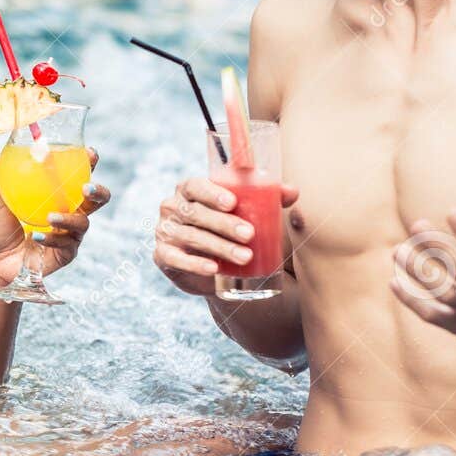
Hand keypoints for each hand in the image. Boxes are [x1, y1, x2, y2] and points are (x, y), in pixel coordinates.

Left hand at [0, 146, 111, 287]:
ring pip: (83, 224)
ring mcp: (69, 235)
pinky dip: (51, 239)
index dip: (89, 164)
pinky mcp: (65, 254)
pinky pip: (65, 245)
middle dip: (97, 191)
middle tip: (86, 187)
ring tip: (50, 216)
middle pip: (97, 200)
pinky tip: (36, 237)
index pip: (79, 177)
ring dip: (69, 218)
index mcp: (59, 197)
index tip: (90, 153)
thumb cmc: (0, 231)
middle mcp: (70, 213)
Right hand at [153, 176, 298, 295]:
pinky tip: (213, 269)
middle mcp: (172, 207)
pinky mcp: (163, 256)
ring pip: (192, 237)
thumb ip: (269, 198)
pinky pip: (176, 259)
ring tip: (245, 257)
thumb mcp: (247, 211)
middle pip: (196, 213)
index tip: (233, 203)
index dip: (212, 193)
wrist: (214, 266)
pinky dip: (195, 264)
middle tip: (249, 235)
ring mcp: (165, 232)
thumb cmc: (230, 228)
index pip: (194, 186)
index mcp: (189, 190)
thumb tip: (292, 191)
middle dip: (224, 224)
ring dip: (219, 247)